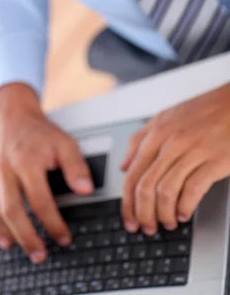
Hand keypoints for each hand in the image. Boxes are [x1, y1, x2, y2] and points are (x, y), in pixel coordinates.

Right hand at [0, 83, 93, 262]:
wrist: (11, 118)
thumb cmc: (38, 133)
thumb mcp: (64, 143)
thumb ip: (76, 166)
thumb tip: (86, 189)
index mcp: (26, 160)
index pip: (39, 199)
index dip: (52, 223)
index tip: (64, 238)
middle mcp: (4, 169)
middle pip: (12, 210)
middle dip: (27, 237)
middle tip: (41, 255)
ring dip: (9, 235)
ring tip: (26, 249)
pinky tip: (2, 239)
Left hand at [121, 83, 229, 234]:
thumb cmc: (202, 110)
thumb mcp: (165, 117)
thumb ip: (140, 139)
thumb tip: (124, 166)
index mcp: (156, 132)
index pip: (132, 174)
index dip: (127, 202)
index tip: (128, 218)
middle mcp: (170, 141)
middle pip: (145, 186)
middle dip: (142, 213)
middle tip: (145, 228)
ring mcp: (192, 150)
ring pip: (166, 190)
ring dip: (163, 214)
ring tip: (167, 223)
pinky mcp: (214, 160)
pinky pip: (193, 189)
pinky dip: (185, 206)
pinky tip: (185, 214)